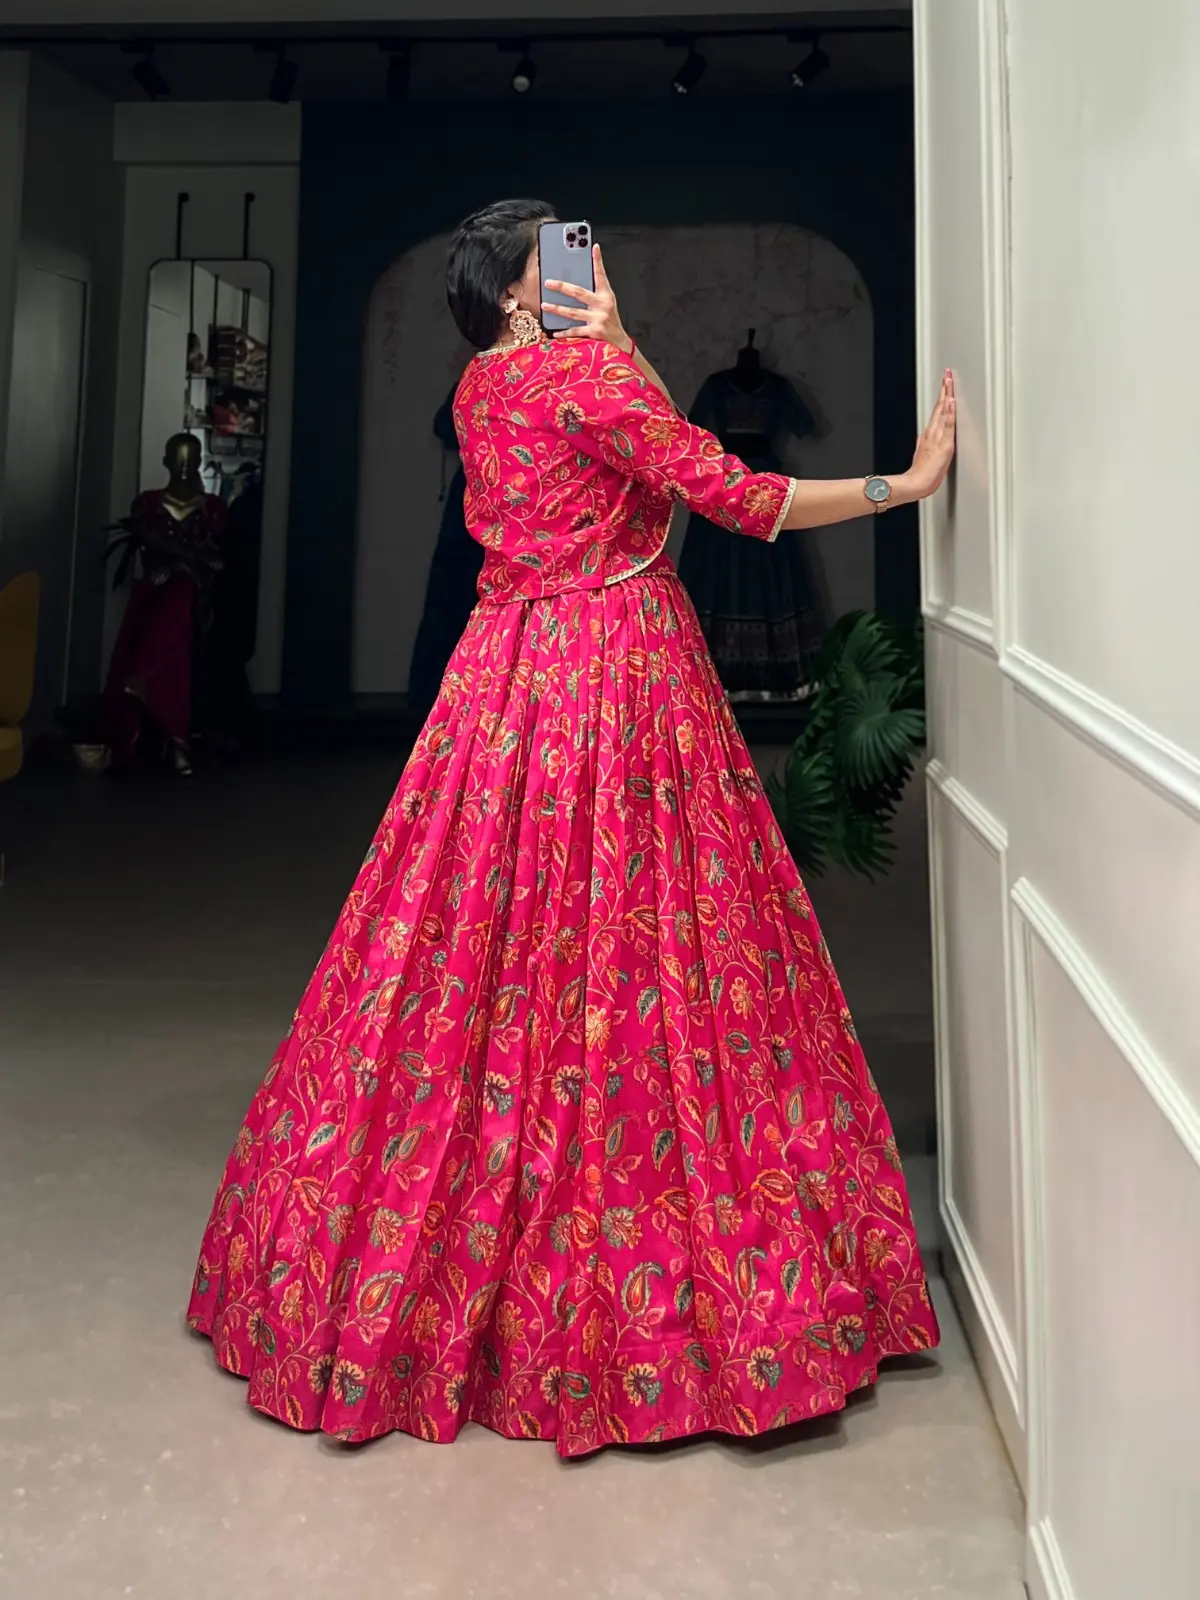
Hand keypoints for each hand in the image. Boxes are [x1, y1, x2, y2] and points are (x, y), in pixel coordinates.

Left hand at [542, 244, 633, 354]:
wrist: (620, 344)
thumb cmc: (610, 321)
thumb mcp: (607, 303)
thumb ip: (595, 292)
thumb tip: (577, 282)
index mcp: (606, 295)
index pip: (601, 275)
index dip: (598, 261)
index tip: (594, 247)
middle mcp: (603, 305)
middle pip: (579, 292)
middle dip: (562, 286)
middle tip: (548, 282)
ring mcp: (598, 319)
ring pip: (572, 312)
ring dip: (557, 309)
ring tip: (544, 305)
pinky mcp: (594, 333)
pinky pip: (575, 331)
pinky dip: (564, 332)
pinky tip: (554, 331)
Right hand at [902, 370, 956, 499]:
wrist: (916, 484)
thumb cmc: (921, 475)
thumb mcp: (922, 456)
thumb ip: (924, 445)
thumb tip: (923, 438)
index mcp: (928, 435)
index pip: (937, 411)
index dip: (941, 397)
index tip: (944, 385)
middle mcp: (932, 433)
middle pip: (940, 407)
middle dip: (944, 390)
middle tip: (948, 374)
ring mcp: (938, 437)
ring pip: (944, 411)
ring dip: (947, 395)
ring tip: (949, 381)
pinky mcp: (944, 444)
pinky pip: (948, 424)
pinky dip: (949, 412)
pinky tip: (951, 401)